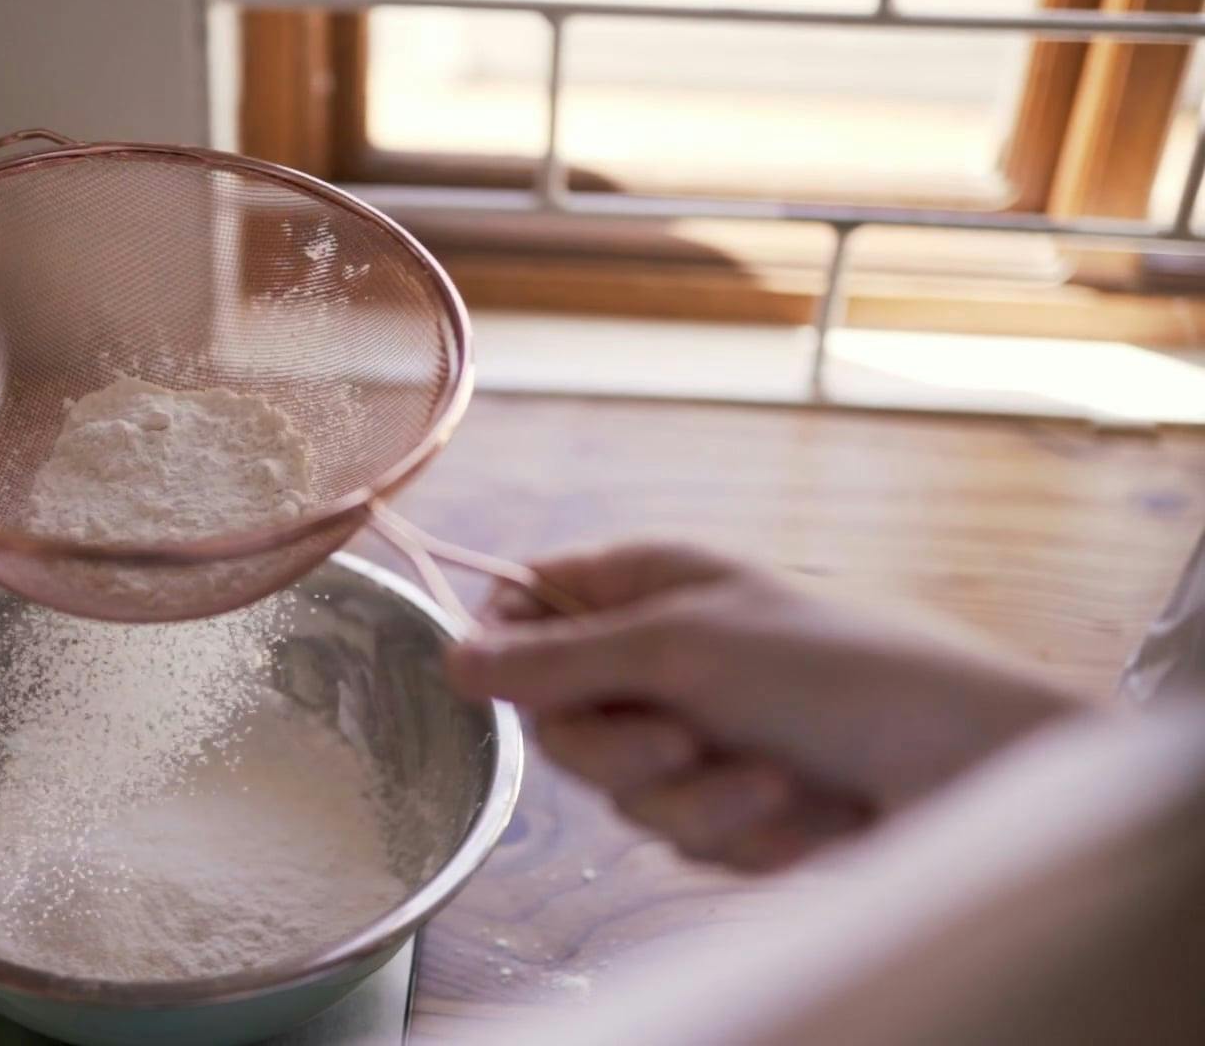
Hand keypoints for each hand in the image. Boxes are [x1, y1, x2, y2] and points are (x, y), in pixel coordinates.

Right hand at [447, 542, 1082, 870]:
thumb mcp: (683, 646)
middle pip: (558, 718)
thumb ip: (558, 658)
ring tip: (773, 779)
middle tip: (682, 739)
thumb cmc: (835, 670)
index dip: (506, 647)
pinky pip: (681, 832)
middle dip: (620, 748)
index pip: (526, 602)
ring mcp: (697, 731)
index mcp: (647, 582)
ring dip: (694, 798)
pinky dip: (739, 829)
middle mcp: (662, 653)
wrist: (967, 767)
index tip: (506, 685)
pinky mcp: (731, 804)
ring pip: (620, 790)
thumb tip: (447, 656)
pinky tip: (803, 809)